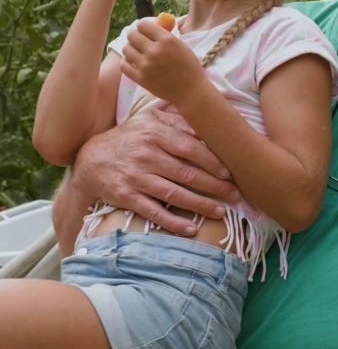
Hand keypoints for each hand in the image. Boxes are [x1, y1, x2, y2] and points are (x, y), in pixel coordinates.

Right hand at [72, 108, 239, 234]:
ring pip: (174, 194)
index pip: (191, 147)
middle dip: (215, 186)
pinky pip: (153, 212)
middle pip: (187, 173)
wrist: (90, 159)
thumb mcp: (150, 119)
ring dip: (201, 205)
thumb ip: (178, 119)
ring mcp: (135, 177)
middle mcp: (145, 154)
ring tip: (222, 212)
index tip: (231, 172)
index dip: (213, 161)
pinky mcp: (126, 196)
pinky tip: (192, 230)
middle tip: (236, 194)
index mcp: (154, 132)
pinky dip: (173, 222)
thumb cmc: (130, 137)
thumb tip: (208, 121)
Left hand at [120, 18, 206, 106]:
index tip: (144, 30)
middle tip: (139, 40)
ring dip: (130, 48)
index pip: (143, 24)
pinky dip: (127, 62)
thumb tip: (149, 26)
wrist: (190, 91)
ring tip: (137, 52)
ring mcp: (146, 65)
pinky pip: (124, 65)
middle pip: (132, 35)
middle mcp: (154, 51)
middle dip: (134, 35)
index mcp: (167, 40)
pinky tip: (134, 62)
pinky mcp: (140, 78)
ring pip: (126, 49)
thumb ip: (165, 35)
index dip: (142, 26)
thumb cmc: (189, 67)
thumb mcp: (181, 46)